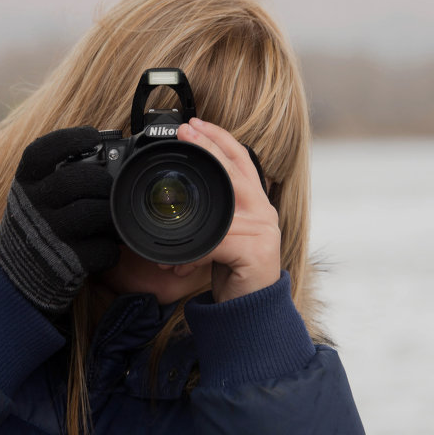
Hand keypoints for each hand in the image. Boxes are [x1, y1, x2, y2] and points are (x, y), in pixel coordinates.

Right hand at [0, 127, 119, 314]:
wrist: (18, 274)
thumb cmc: (38, 223)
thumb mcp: (35, 193)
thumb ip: (59, 174)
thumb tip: (107, 153)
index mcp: (24, 183)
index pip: (41, 151)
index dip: (70, 139)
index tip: (94, 136)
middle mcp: (32, 207)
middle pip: (76, 180)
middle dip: (102, 181)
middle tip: (109, 187)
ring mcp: (48, 236)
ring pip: (92, 212)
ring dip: (110, 214)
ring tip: (110, 217)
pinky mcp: (66, 264)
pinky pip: (102, 249)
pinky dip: (110, 247)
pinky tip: (103, 245)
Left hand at [172, 118, 280, 301]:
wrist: (251, 311)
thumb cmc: (232, 270)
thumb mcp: (218, 236)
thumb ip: (209, 216)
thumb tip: (178, 203)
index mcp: (255, 202)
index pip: (242, 160)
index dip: (220, 139)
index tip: (196, 123)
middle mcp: (263, 211)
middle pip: (235, 171)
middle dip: (209, 147)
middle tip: (186, 131)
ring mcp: (263, 231)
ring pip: (223, 208)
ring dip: (191, 211)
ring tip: (169, 208)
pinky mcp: (255, 253)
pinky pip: (217, 244)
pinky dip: (193, 254)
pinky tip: (178, 262)